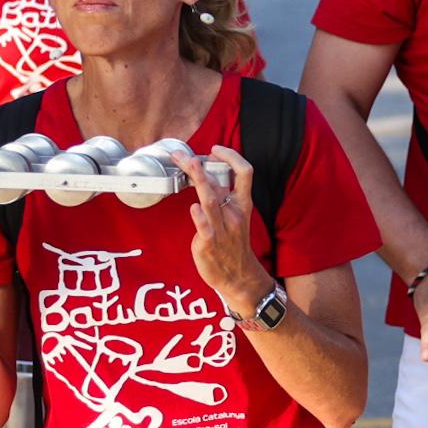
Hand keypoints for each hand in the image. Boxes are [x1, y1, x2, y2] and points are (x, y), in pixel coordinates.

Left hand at [189, 155, 274, 314]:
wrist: (239, 277)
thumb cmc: (233, 245)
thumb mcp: (234, 217)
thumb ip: (221, 198)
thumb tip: (205, 177)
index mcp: (242, 205)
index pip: (244, 173)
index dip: (231, 157)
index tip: (215, 150)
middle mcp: (234, 213)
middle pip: (219, 181)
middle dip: (198, 165)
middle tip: (182, 155)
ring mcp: (222, 228)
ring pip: (210, 199)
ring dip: (199, 180)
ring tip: (187, 165)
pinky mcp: (209, 243)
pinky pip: (204, 226)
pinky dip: (199, 215)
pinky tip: (194, 207)